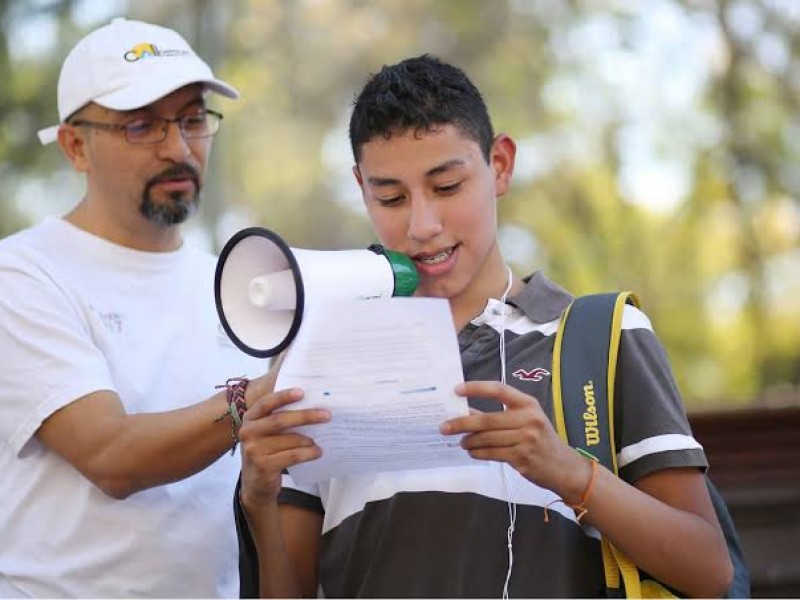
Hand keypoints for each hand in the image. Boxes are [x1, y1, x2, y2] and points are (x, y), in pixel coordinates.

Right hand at [238, 385, 329, 506]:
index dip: (283, 396)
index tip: (302, 392)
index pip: (266, 403)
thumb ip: (279, 418)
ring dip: (309, 439)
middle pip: (279, 420)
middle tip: (326, 415)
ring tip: (321, 440)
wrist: (255, 485)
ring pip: (289, 439)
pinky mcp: (263, 466)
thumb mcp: (266, 433)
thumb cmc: (267, 452)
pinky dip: (308, 453)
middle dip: (306, 416)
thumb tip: (311, 404)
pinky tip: (317, 452)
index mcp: (250, 418)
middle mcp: (248, 432)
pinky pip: (292, 456)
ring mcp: (253, 450)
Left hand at [440, 380, 587, 500]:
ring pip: (487, 438)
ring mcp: (526, 439)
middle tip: (444, 427)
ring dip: (469, 441)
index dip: (476, 388)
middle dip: (461, 423)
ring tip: (461, 442)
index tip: (456, 390)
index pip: (499, 389)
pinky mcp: (522, 458)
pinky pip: (492, 453)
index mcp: (528, 404)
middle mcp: (528, 419)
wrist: (562, 466)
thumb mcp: (525, 421)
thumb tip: (465, 412)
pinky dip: (478, 453)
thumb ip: (498, 415)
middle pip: (487, 419)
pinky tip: (472, 452)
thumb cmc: (539, 439)